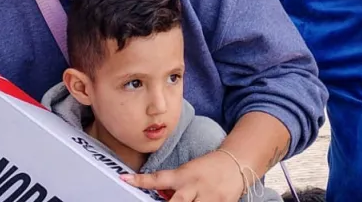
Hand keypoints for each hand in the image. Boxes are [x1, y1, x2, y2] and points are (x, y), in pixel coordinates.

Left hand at [121, 149, 245, 201]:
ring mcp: (209, 198)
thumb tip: (158, 196)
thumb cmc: (207, 169)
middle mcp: (194, 186)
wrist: (235, 164)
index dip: (141, 180)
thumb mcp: (187, 172)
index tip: (125, 179)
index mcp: (183, 175)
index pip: (158, 178)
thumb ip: (174, 186)